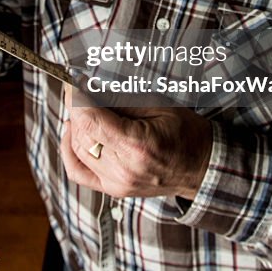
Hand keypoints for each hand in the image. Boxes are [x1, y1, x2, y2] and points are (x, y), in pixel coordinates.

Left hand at [61, 87, 211, 199]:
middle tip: (81, 89)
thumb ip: (121, 99)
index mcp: (135, 145)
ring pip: (78, 149)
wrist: (201, 167)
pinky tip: (72, 133)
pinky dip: (70, 150)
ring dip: (76, 125)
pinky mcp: (113, 188)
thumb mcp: (158, 105)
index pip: (90, 120)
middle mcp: (122, 169)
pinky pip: (78, 171)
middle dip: (77, 107)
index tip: (74, 81)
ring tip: (83, 107)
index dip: (77, 98)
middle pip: (82, 133)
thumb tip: (91, 88)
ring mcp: (116, 182)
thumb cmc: (186, 134)